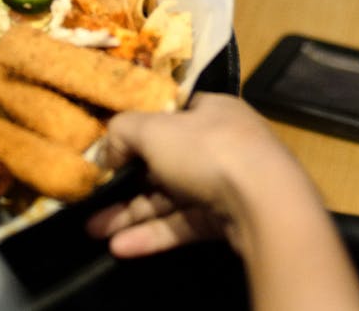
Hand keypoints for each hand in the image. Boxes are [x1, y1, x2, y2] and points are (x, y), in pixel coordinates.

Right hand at [86, 93, 310, 258]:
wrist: (266, 204)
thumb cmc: (209, 151)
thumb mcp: (155, 129)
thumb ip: (124, 131)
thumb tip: (107, 147)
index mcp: (211, 111)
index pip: (170, 117)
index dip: (138, 133)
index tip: (110, 152)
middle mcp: (221, 144)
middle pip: (165, 163)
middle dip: (126, 184)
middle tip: (92, 202)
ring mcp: (227, 184)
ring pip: (172, 198)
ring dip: (132, 214)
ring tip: (95, 230)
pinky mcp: (228, 220)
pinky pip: (184, 224)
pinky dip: (154, 235)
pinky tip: (121, 248)